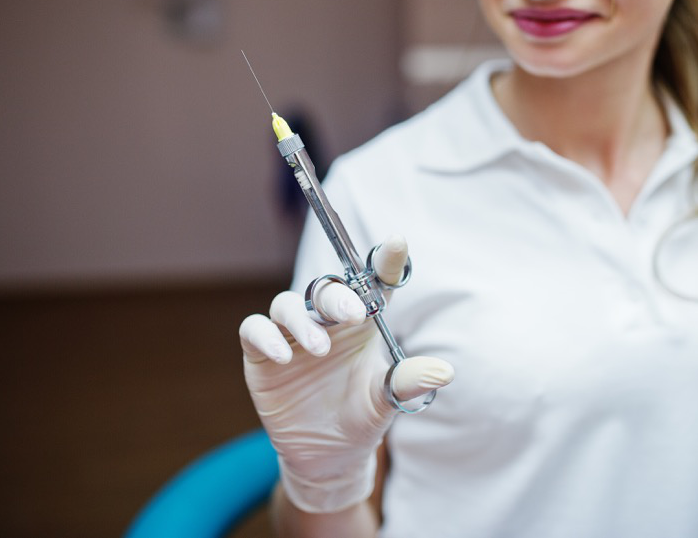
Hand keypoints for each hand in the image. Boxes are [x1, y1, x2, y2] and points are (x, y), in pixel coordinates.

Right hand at [239, 235, 454, 512]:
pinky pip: (254, 329)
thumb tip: (444, 372)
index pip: (373, 282)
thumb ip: (408, 382)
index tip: (396, 241)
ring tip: (320, 348)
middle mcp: (326, 320)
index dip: (384, 260)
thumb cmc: (361, 416)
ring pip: (287, 303)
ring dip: (302, 321)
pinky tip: (284, 356)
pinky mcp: (262, 353)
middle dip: (339, 296)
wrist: (327, 455)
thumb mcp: (387, 401)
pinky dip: (266, 336)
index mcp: (362, 323)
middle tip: (354, 314)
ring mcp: (292, 334)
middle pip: (326, 288)